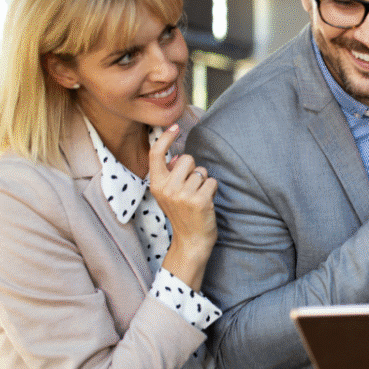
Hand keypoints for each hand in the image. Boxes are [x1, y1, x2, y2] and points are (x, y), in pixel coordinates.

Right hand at [149, 124, 217, 288]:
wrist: (190, 241)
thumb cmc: (182, 214)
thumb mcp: (168, 195)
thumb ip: (171, 175)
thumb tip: (180, 157)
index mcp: (156, 185)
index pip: (156, 155)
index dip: (165, 138)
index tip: (174, 127)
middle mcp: (166, 188)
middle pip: (188, 159)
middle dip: (194, 170)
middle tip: (191, 189)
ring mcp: (182, 195)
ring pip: (202, 171)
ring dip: (204, 182)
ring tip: (198, 197)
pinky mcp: (199, 201)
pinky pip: (212, 181)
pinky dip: (212, 190)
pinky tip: (206, 203)